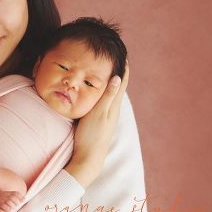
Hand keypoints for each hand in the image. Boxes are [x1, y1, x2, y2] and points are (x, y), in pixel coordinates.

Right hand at [65, 61, 129, 187]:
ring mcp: (107, 115)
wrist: (88, 157)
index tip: (122, 53)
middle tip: (114, 56)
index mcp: (114, 105)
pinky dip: (104, 90)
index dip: (123, 67)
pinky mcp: (100, 119)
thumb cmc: (92, 136)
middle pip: (118, 85)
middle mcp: (113, 109)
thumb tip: (118, 77)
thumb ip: (108, 96)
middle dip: (118, 70)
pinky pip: (105, 99)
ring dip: (111, 80)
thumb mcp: (98, 114)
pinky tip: (99, 90)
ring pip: (112, 93)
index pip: (122, 81)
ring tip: (107, 68)